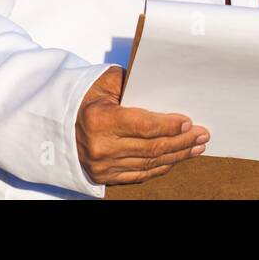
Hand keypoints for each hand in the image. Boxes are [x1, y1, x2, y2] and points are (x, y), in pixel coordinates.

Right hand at [75, 67, 209, 184]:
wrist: (57, 123)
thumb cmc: (84, 98)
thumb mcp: (105, 82)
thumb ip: (133, 82)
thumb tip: (165, 86)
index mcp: (99, 120)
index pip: (144, 126)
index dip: (169, 125)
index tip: (188, 121)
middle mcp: (100, 147)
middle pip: (151, 148)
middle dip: (181, 141)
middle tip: (201, 134)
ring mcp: (102, 166)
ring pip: (149, 163)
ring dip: (177, 156)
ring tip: (196, 147)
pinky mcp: (104, 177)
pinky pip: (139, 175)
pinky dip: (160, 167)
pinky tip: (176, 159)